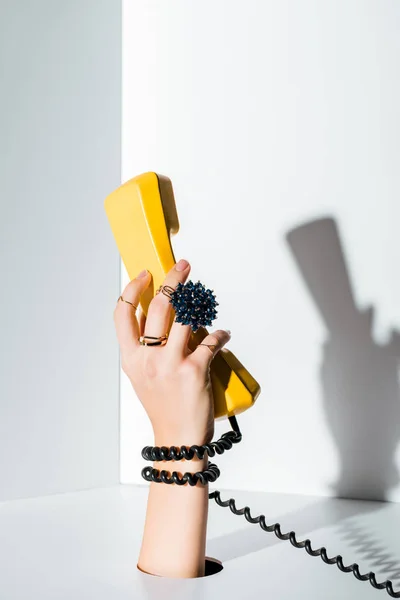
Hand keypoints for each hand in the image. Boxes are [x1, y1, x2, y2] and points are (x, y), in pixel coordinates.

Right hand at [114, 258, 230, 448]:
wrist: (178, 439)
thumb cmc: (163, 407)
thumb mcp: (144, 377)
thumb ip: (148, 349)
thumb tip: (166, 319)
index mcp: (131, 359)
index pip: (123, 314)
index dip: (133, 289)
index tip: (145, 274)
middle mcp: (148, 359)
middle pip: (159, 307)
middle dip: (173, 280)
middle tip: (184, 267)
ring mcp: (170, 364)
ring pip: (186, 317)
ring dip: (199, 302)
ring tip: (205, 297)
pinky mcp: (194, 370)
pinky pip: (211, 341)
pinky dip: (220, 334)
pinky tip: (223, 333)